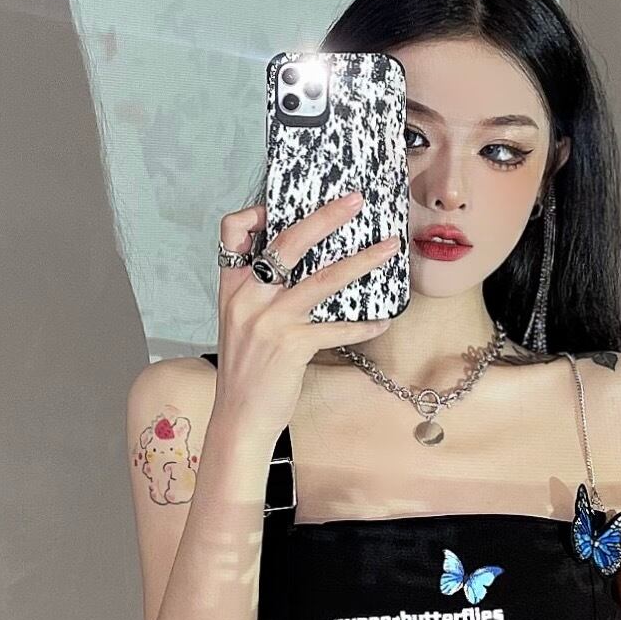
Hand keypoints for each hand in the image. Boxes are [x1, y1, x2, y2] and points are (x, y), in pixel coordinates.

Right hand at [209, 190, 402, 439]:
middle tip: (355, 201)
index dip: (256, 212)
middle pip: (289, 242)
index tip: (282, 206)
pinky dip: (363, 325)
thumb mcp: (240, 324)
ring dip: (361, 261)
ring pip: (322, 279)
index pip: (232, 231)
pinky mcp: (292, 346)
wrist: (240, 418)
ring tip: (388, 248)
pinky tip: (381, 322)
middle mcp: (249, 298)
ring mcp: (271, 321)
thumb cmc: (246, 372)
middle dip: (326, 216)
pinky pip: (337, 328)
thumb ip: (259, 294)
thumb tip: (298, 269)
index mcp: (233, 287)